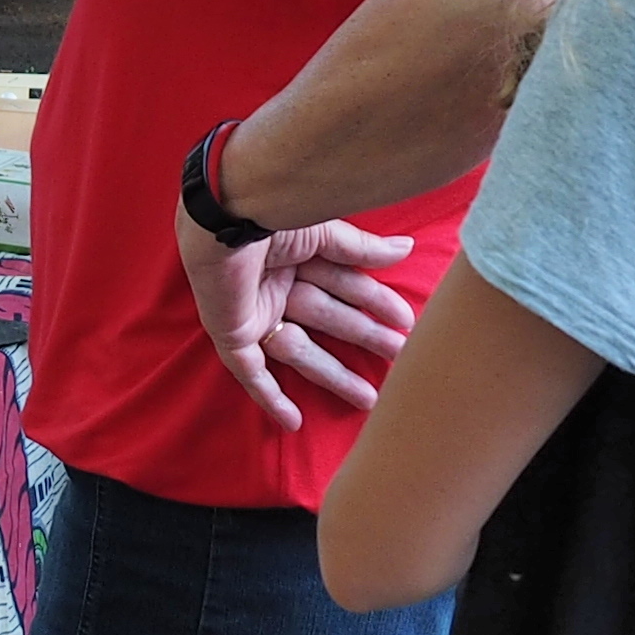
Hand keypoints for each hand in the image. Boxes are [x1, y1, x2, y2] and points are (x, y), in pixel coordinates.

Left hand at [177, 203, 423, 434]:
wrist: (227, 216)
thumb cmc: (270, 212)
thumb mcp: (323, 232)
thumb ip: (361, 249)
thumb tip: (407, 250)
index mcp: (296, 257)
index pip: (343, 287)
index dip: (375, 304)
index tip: (407, 322)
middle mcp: (275, 285)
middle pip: (327, 321)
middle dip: (364, 339)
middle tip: (400, 359)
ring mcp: (252, 312)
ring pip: (298, 352)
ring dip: (333, 375)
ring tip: (368, 399)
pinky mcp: (230, 333)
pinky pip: (249, 372)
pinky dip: (269, 396)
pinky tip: (293, 422)